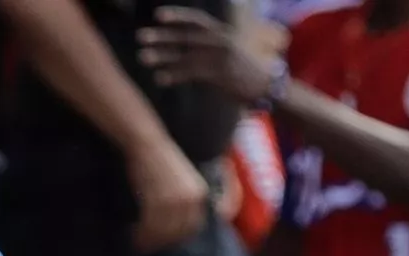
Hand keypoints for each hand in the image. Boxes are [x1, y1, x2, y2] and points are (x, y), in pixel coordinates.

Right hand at [129, 142, 211, 251]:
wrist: (147, 143)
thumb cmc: (159, 160)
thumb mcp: (181, 180)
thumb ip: (184, 200)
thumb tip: (175, 224)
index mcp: (200, 194)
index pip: (193, 227)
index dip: (178, 237)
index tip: (165, 241)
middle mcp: (192, 199)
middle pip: (178, 232)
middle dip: (162, 241)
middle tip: (148, 245)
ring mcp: (176, 201)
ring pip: (163, 232)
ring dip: (150, 240)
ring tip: (138, 241)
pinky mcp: (159, 201)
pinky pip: (151, 226)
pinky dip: (142, 234)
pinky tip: (134, 234)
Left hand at [137, 6, 279, 104]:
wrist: (267, 86)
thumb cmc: (245, 70)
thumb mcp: (231, 49)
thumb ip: (211, 44)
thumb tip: (188, 44)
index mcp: (222, 33)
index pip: (197, 20)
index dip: (178, 16)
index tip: (157, 15)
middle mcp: (221, 42)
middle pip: (187, 36)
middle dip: (162, 36)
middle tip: (140, 37)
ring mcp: (221, 58)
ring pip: (186, 55)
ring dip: (163, 56)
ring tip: (142, 57)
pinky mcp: (221, 76)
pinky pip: (193, 74)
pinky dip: (175, 75)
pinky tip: (159, 78)